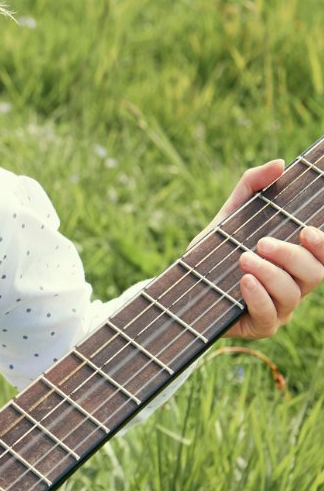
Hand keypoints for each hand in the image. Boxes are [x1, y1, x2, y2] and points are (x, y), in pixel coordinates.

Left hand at [208, 161, 323, 339]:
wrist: (181, 286)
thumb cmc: (214, 251)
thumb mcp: (229, 216)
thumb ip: (251, 187)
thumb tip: (279, 164)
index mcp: (295, 261)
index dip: (323, 245)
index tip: (306, 230)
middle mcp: (294, 285)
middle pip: (314, 274)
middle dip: (290, 256)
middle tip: (261, 243)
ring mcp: (279, 308)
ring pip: (292, 294)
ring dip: (270, 274)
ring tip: (243, 259)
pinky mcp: (259, 327)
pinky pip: (269, 316)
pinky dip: (258, 297)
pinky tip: (244, 282)